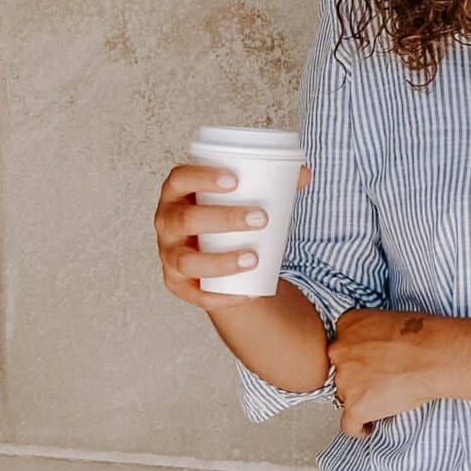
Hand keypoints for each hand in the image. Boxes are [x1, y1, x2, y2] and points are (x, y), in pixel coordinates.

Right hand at [153, 159, 310, 306]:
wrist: (212, 254)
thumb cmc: (225, 217)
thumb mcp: (240, 197)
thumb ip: (272, 183)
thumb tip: (303, 173)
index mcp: (177, 194)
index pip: (179, 179)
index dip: (201, 177)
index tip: (235, 180)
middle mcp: (166, 223)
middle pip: (185, 220)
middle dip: (224, 219)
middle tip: (262, 218)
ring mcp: (169, 255)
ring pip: (188, 262)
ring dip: (222, 261)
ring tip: (254, 257)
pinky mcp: (177, 284)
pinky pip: (196, 294)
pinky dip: (222, 296)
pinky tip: (246, 293)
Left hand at [326, 307, 443, 435]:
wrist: (433, 356)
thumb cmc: (422, 337)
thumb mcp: (387, 318)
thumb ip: (371, 334)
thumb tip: (376, 350)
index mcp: (347, 325)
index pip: (342, 347)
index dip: (357, 358)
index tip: (369, 365)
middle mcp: (339, 352)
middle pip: (341, 371)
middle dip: (358, 378)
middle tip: (381, 381)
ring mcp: (345, 381)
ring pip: (345, 396)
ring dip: (361, 399)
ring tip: (386, 398)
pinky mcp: (355, 406)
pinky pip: (349, 425)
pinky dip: (359, 428)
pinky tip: (369, 426)